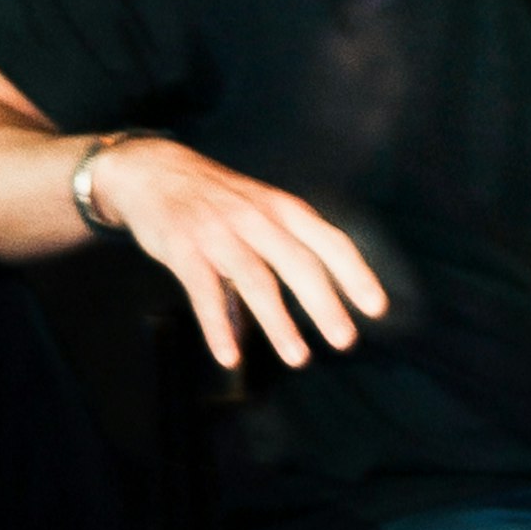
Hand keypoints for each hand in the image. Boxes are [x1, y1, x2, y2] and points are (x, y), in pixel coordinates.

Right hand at [86, 137, 390, 371]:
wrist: (153, 171)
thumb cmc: (217, 200)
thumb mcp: (259, 211)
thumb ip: (286, 252)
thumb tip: (314, 300)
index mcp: (283, 209)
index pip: (330, 242)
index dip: (356, 274)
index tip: (377, 308)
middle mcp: (256, 218)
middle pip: (299, 263)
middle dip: (325, 304)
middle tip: (345, 341)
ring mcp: (219, 232)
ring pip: (256, 281)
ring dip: (279, 323)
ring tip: (299, 358)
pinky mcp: (183, 249)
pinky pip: (204, 293)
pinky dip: (218, 327)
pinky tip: (230, 356)